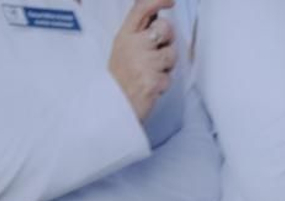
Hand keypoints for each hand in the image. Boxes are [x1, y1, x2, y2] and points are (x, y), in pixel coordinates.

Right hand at [109, 0, 175, 122]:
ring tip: (151, 73)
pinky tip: (150, 86)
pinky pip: (169, 77)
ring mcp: (144, 62)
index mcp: (125, 35)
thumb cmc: (120, 78)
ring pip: (171, 54)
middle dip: (168, 39)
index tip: (171, 1)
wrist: (112, 107)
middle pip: (165, 28)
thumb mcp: (123, 48)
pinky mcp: (153, 80)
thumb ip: (139, 33)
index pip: (142, 8)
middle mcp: (134, 44)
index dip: (159, 1)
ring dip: (166, 65)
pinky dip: (163, 84)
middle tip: (159, 52)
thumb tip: (158, 18)